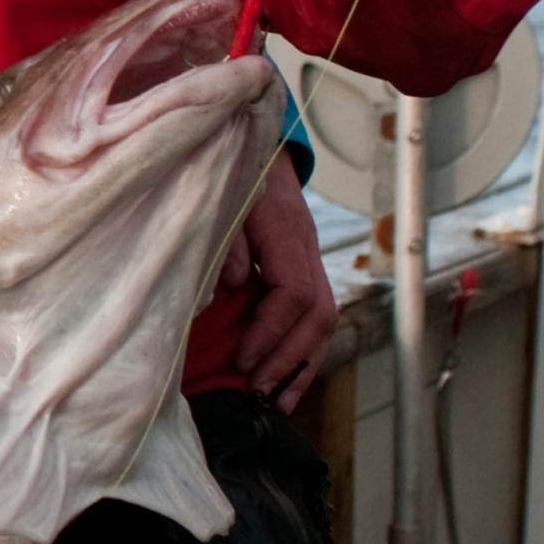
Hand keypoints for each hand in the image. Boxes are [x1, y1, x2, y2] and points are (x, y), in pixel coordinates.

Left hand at [226, 157, 341, 413]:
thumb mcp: (219, 197)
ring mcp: (310, 256)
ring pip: (324, 319)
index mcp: (285, 232)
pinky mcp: (303, 264)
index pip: (293, 293)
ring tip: (277, 403)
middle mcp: (306, 248)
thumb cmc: (226, 170)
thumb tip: (232, 285)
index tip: (242, 362)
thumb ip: (226, 239)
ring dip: (302, 364)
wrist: (248, 139)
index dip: (270, 332)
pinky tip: (287, 381)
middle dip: (289, 359)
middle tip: (257, 392)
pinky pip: (315, 313)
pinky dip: (304, 351)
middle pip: (318, 314)